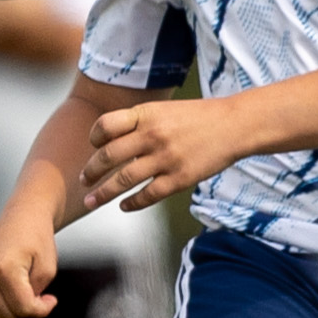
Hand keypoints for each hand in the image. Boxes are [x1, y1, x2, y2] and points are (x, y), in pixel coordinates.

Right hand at [0, 218, 60, 317]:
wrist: (21, 216)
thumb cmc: (38, 238)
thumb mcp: (48, 268)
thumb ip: (36, 295)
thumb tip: (23, 312)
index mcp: (4, 268)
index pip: (23, 308)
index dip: (42, 311)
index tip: (52, 299)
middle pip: (8, 316)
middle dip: (29, 315)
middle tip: (43, 300)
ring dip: (16, 314)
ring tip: (31, 298)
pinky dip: (4, 308)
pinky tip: (18, 295)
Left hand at [67, 94, 259, 215]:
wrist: (235, 125)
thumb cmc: (198, 117)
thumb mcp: (165, 110)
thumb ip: (140, 123)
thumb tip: (112, 143)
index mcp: (147, 114)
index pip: (106, 125)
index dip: (94, 137)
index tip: (92, 147)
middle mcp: (153, 135)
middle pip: (108, 156)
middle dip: (91, 171)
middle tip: (83, 180)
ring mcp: (166, 158)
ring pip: (123, 179)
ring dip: (102, 193)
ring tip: (90, 201)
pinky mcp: (179, 178)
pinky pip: (147, 195)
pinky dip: (131, 203)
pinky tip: (123, 206)